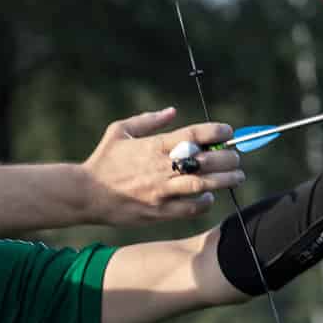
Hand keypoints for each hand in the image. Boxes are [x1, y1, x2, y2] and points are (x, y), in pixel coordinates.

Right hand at [81, 107, 245, 224]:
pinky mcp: (158, 212)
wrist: (86, 194)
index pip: (192, 135)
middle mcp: (160, 168)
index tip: (228, 131)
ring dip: (224, 181)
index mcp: (153, 146)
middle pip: (204, 161)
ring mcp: (160, 191)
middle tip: (236, 158)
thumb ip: (148, 120)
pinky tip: (208, 197)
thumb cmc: (103, 161)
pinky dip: (203, 203)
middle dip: (227, 158)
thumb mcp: (119, 132)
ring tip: (236, 177)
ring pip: (202, 185)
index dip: (215, 131)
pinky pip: (189, 209)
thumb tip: (172, 111)